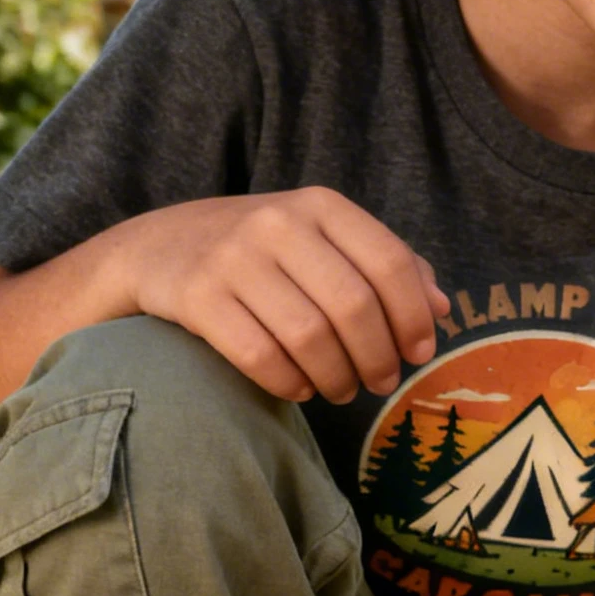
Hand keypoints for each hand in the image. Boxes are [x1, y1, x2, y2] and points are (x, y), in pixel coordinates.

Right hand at [121, 190, 453, 403]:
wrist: (153, 249)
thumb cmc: (257, 254)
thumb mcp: (321, 242)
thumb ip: (383, 266)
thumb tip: (442, 308)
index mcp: (320, 205)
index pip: (390, 263)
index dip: (414, 317)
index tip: (419, 354)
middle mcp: (277, 222)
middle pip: (354, 307)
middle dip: (377, 358)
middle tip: (379, 383)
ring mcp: (233, 257)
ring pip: (309, 337)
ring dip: (336, 377)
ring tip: (340, 389)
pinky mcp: (196, 295)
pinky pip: (259, 356)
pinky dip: (289, 384)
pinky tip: (297, 390)